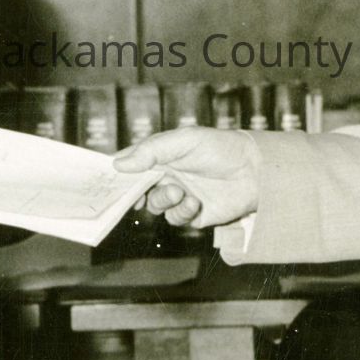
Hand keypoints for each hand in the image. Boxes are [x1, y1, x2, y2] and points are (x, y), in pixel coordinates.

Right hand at [115, 127, 262, 230]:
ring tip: (180, 192)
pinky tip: (195, 202)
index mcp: (163, 156)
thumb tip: (118, 164)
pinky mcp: (194, 214)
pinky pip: (176, 219)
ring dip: (164, 200)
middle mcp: (169, 176)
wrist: (254, 171)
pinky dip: (182, 212)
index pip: (132, 163)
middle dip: (134, 193)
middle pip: (138, 189)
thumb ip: (151, 151)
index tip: (105, 180)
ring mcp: (181, 195)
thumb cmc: (220, 148)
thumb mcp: (184, 141)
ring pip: (156, 206)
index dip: (118, 172)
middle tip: (132, 195)